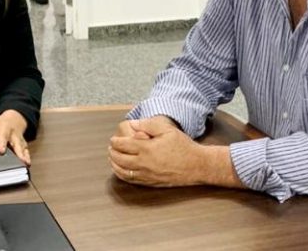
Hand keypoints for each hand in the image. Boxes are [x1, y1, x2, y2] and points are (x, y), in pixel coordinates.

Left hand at [0, 110, 30, 165]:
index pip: (3, 135)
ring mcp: (19, 140)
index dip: (3, 143)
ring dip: (24, 155)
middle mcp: (13, 134)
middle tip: (20, 159)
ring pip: (22, 147)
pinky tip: (27, 163)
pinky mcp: (23, 144)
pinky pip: (26, 150)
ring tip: (25, 163)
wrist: (14, 119)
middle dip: (18, 151)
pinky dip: (27, 156)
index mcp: (4, 127)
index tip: (2, 151)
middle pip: (16, 143)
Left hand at [109, 117, 242, 188]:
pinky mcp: (151, 183)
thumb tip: (133, 124)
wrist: (197, 166)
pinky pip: (131, 181)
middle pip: (119, 159)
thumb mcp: (167, 129)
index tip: (113, 139)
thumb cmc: (183, 146)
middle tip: (111, 147)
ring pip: (123, 172)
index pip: (123, 146)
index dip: (115, 142)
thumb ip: (148, 124)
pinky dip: (122, 175)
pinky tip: (122, 171)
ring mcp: (147, 175)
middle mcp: (144, 164)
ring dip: (115, 165)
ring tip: (113, 158)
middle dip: (112, 153)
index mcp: (146, 149)